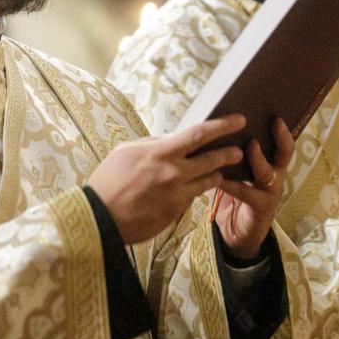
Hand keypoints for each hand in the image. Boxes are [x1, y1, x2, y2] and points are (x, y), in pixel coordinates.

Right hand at [87, 114, 245, 243]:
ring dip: (216, 174)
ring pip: (208, 182)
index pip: (199, 134)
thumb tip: (173, 139)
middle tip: (238, 150)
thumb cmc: (109, 180)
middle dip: (229, 153)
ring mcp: (177, 196)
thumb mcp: (127, 151)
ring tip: (220, 169)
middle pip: (212, 160)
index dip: (222, 125)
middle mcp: (174, 174)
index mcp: (161, 153)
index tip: (239, 120)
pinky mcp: (175, 213)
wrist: (99, 218)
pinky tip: (196, 186)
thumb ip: (155, 144)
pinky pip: (192, 198)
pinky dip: (196, 190)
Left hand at [214, 118, 294, 259]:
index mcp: (272, 165)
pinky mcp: (261, 208)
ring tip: (248, 146)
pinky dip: (232, 184)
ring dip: (257, 158)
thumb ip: (232, 156)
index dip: (283, 131)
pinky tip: (218, 177)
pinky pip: (247, 193)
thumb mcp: (237, 173)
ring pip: (266, 172)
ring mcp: (270, 193)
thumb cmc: (236, 197)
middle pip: (284, 154)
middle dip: (281, 138)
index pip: (282, 145)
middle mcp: (275, 177)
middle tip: (274, 123)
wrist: (237, 235)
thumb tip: (215, 130)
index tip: (277, 115)